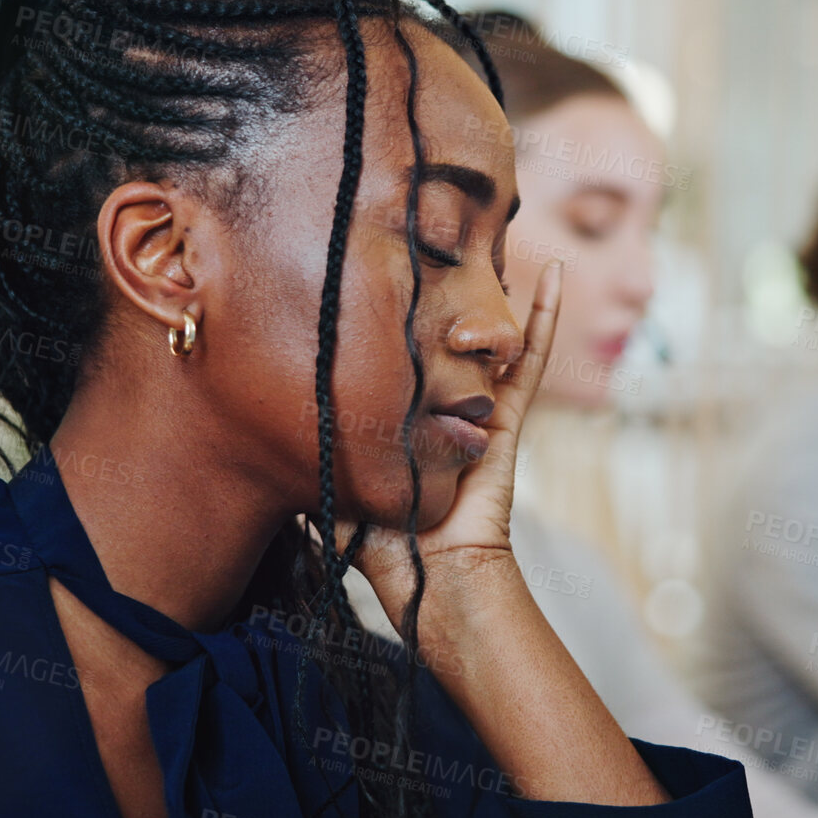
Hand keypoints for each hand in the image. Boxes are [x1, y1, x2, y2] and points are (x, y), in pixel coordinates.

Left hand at [341, 261, 562, 643]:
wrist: (434, 585)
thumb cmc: (385, 552)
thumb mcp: (331, 491)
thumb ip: (311, 458)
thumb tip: (261, 433)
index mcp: (404, 421)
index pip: (396, 358)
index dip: (385, 319)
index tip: (367, 272)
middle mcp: (443, 408)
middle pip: (442, 336)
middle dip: (439, 290)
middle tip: (430, 233)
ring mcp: (477, 411)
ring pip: (486, 338)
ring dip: (492, 290)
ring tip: (491, 232)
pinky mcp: (506, 423)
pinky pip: (529, 363)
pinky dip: (546, 318)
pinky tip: (556, 274)